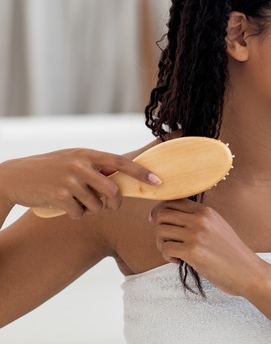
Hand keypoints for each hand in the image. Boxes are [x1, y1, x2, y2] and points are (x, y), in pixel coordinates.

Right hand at [0, 148, 160, 218]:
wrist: (13, 177)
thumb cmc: (48, 170)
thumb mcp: (71, 161)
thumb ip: (94, 167)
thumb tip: (122, 177)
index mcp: (86, 154)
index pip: (121, 162)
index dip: (141, 173)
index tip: (157, 181)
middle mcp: (80, 165)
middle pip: (113, 190)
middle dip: (114, 203)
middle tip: (110, 206)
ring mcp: (69, 180)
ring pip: (97, 205)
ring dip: (89, 209)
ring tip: (74, 201)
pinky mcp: (59, 195)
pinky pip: (80, 213)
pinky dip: (76, 214)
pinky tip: (64, 207)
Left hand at [150, 199, 261, 295]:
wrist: (247, 271)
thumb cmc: (231, 254)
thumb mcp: (217, 228)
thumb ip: (197, 220)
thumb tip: (169, 218)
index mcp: (206, 211)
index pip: (172, 201)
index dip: (159, 211)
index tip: (156, 222)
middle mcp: (201, 219)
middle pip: (162, 214)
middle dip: (158, 229)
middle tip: (166, 242)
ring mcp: (197, 234)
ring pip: (160, 231)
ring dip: (161, 244)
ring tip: (173, 253)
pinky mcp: (193, 251)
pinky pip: (166, 248)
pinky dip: (167, 257)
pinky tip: (179, 261)